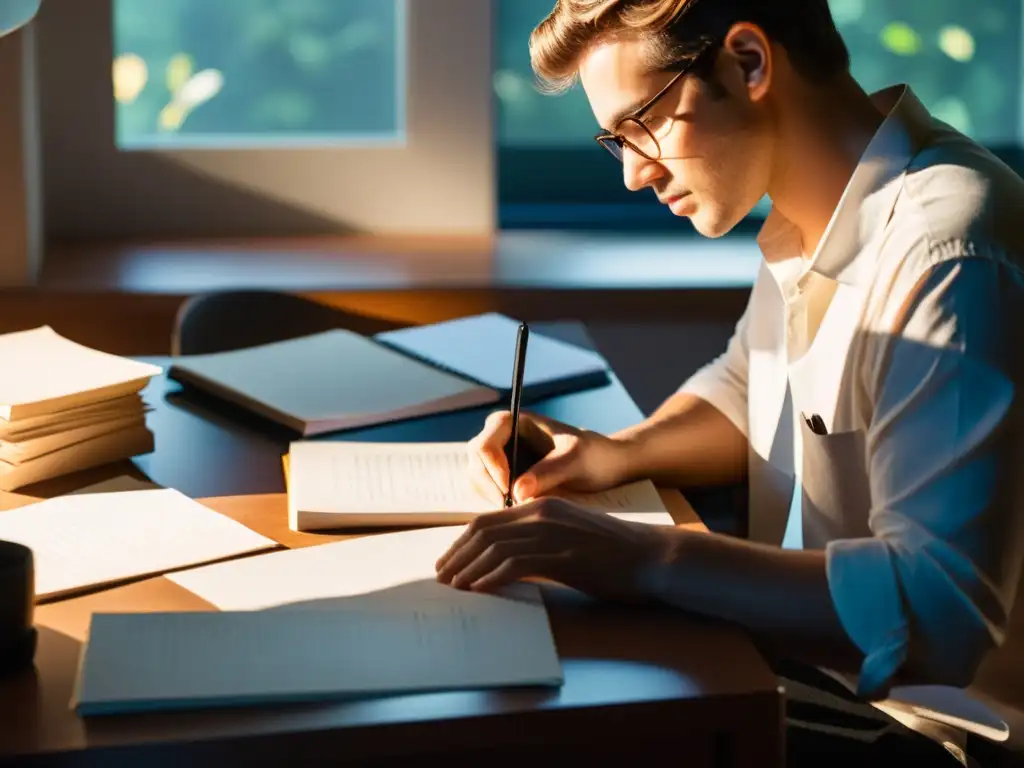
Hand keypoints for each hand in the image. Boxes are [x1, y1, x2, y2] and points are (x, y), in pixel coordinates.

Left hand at [434, 497, 671, 601]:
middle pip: (484, 529)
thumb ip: (541, 541)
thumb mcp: (572, 537)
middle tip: (441, 575)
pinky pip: (514, 564)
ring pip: (494, 547)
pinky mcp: (562, 555)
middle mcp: (543, 512)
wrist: (654, 557)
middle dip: (457, 553)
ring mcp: (552, 533)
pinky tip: (478, 590)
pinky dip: (490, 576)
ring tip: (453, 586)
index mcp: (544, 505)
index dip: (463, 539)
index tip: (450, 559)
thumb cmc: (616, 553)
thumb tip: (508, 561)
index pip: (490, 518)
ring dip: (467, 568)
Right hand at [468, 411, 632, 504]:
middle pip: (475, 464)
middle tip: (514, 510)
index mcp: (511, 422)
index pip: (484, 445)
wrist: (604, 466)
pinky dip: (497, 506)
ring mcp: (497, 459)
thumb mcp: (577, 458)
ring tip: (521, 512)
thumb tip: (518, 491)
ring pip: (477, 481)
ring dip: (492, 499)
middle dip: (491, 489)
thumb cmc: (593, 454)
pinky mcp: (501, 479)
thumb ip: (549, 471)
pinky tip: (520, 513)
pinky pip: (486, 494)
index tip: (511, 493)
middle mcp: (498, 438)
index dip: (492, 470)